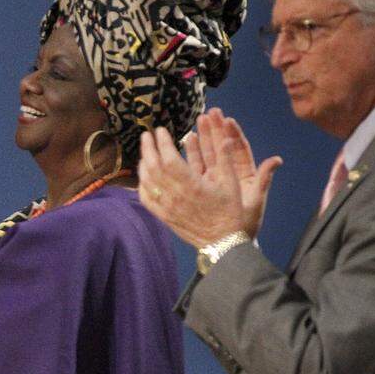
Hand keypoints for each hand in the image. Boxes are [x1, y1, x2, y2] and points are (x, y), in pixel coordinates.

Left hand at [138, 108, 281, 246]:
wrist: (222, 243)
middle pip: (153, 167)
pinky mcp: (164, 217)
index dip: (163, 143)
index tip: (161, 131)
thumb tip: (225, 138)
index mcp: (192, 186)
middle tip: (146, 135)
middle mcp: (176, 196)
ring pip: (147, 182)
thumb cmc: (230, 213)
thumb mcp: (232, 184)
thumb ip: (225, 160)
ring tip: (145, 152)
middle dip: (148, 148)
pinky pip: (146, 198)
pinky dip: (142, 184)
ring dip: (143, 163)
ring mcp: (167, 208)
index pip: (170, 159)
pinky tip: (144, 176)